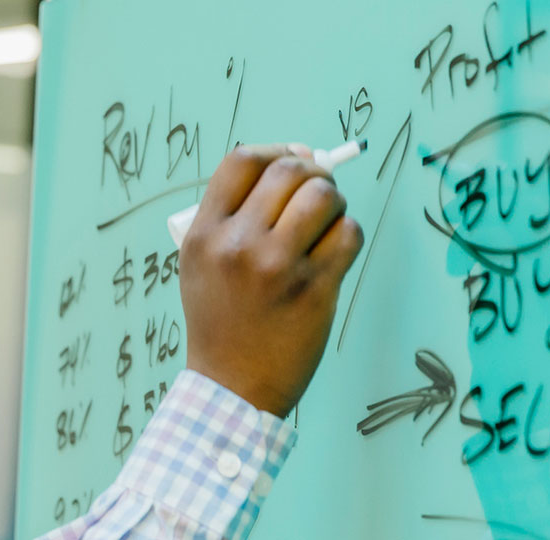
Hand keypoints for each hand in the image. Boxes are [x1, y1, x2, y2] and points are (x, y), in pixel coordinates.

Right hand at [179, 143, 363, 416]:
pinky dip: (348, 235)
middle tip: (320, 190)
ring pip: (324, 197)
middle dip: (314, 172)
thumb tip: (295, 163)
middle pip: (289, 171)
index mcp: (203, 234)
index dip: (276, 150)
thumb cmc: (221, 323)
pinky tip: (335, 253)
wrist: (232, 388)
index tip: (293, 159)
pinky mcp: (314, 291)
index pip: (242, 160)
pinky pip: (348, 235)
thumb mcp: (200, 265)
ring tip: (328, 222)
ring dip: (335, 201)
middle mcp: (237, 245)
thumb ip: (231, 217)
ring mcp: (276, 268)